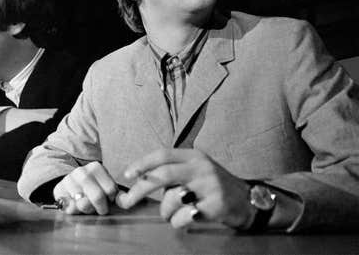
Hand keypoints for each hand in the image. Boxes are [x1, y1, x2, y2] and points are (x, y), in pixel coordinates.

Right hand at [53, 161, 118, 214]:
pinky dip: (74, 210)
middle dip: (100, 207)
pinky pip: (70, 207)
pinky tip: (75, 206)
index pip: (110, 189)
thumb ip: (114, 192)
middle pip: (98, 196)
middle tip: (100, 209)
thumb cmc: (91, 188)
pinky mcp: (58, 190)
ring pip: (83, 203)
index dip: (111, 199)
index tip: (108, 199)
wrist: (69, 184)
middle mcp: (81, 171)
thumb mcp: (104, 185)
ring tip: (87, 206)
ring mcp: (68, 180)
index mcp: (96, 167)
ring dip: (87, 209)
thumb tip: (123, 200)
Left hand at [115, 148, 252, 228]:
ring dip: (164, 212)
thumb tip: (139, 179)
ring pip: (172, 199)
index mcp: (193, 156)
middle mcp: (201, 168)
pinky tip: (185, 221)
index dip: (142, 163)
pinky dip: (177, 222)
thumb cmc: (214, 187)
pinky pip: (184, 217)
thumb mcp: (196, 171)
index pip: (162, 154)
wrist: (249, 202)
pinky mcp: (216, 206)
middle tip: (127, 202)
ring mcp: (210, 186)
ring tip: (170, 214)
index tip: (127, 174)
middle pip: (163, 175)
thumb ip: (173, 171)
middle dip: (140, 189)